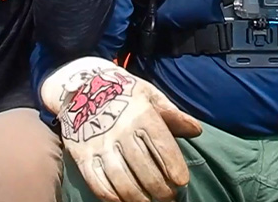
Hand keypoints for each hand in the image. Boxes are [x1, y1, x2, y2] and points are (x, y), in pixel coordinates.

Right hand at [41, 57, 202, 201]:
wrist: (81, 87)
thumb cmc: (123, 92)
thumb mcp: (149, 95)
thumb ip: (172, 114)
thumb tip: (196, 130)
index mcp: (141, 114)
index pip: (162, 145)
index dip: (174, 166)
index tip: (181, 181)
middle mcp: (120, 131)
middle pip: (144, 168)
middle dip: (160, 189)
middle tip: (168, 197)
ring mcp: (99, 145)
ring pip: (122, 180)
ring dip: (139, 197)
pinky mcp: (82, 155)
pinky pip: (97, 183)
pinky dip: (111, 197)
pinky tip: (123, 201)